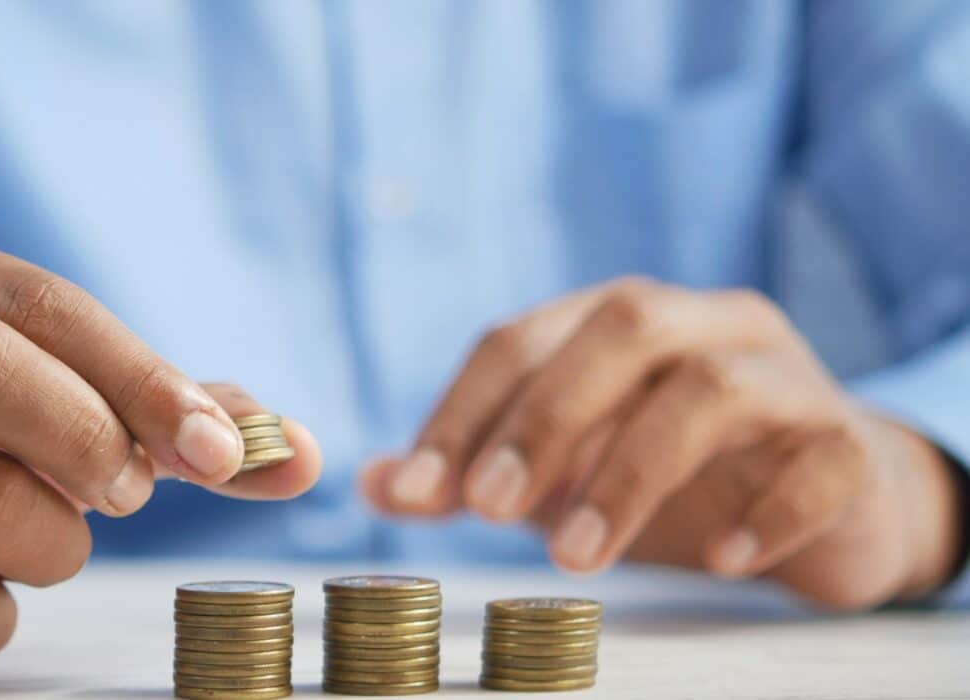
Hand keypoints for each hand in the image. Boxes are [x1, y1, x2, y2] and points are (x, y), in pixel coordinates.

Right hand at [0, 228, 320, 682]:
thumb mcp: (28, 391)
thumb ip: (161, 412)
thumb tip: (298, 453)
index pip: (35, 300)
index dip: (142, 374)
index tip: (220, 448)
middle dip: (91, 434)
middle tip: (133, 492)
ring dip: (57, 541)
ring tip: (42, 539)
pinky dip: (0, 613)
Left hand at [364, 278, 962, 608]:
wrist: (829, 498)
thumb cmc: (676, 475)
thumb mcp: (563, 471)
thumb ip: (474, 472)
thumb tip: (373, 484)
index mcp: (618, 320)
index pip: (521, 339)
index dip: (461, 411)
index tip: (415, 491)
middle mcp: (702, 324)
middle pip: (621, 328)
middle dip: (544, 418)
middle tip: (489, 509)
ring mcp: (784, 376)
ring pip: (712, 388)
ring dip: (630, 472)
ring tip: (578, 557)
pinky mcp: (848, 441)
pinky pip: (819, 460)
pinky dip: (767, 510)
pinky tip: (720, 559)